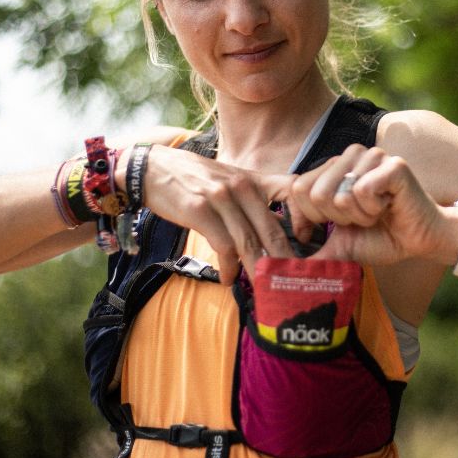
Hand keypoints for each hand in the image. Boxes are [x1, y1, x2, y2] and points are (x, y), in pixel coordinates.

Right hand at [135, 145, 295, 283]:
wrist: (153, 168)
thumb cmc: (195, 179)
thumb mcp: (230, 181)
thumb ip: (256, 202)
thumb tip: (282, 227)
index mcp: (253, 179)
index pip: (292, 189)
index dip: (304, 217)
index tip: (304, 242)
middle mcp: (241, 186)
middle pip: (272, 228)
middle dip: (283, 261)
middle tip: (290, 285)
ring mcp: (221, 198)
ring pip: (249, 242)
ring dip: (257, 271)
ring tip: (262, 290)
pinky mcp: (199, 210)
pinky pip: (223, 246)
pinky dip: (228, 267)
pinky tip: (228, 279)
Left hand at [287, 145, 449, 265]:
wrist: (420, 240)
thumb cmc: (380, 238)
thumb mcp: (339, 245)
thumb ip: (311, 251)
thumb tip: (279, 272)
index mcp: (333, 167)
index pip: (298, 188)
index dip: (313, 217)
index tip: (338, 225)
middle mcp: (350, 155)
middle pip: (316, 193)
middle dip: (339, 219)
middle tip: (363, 218)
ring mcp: (372, 156)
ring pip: (340, 194)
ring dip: (359, 216)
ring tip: (377, 212)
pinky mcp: (393, 165)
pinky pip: (363, 191)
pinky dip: (375, 209)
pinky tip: (389, 206)